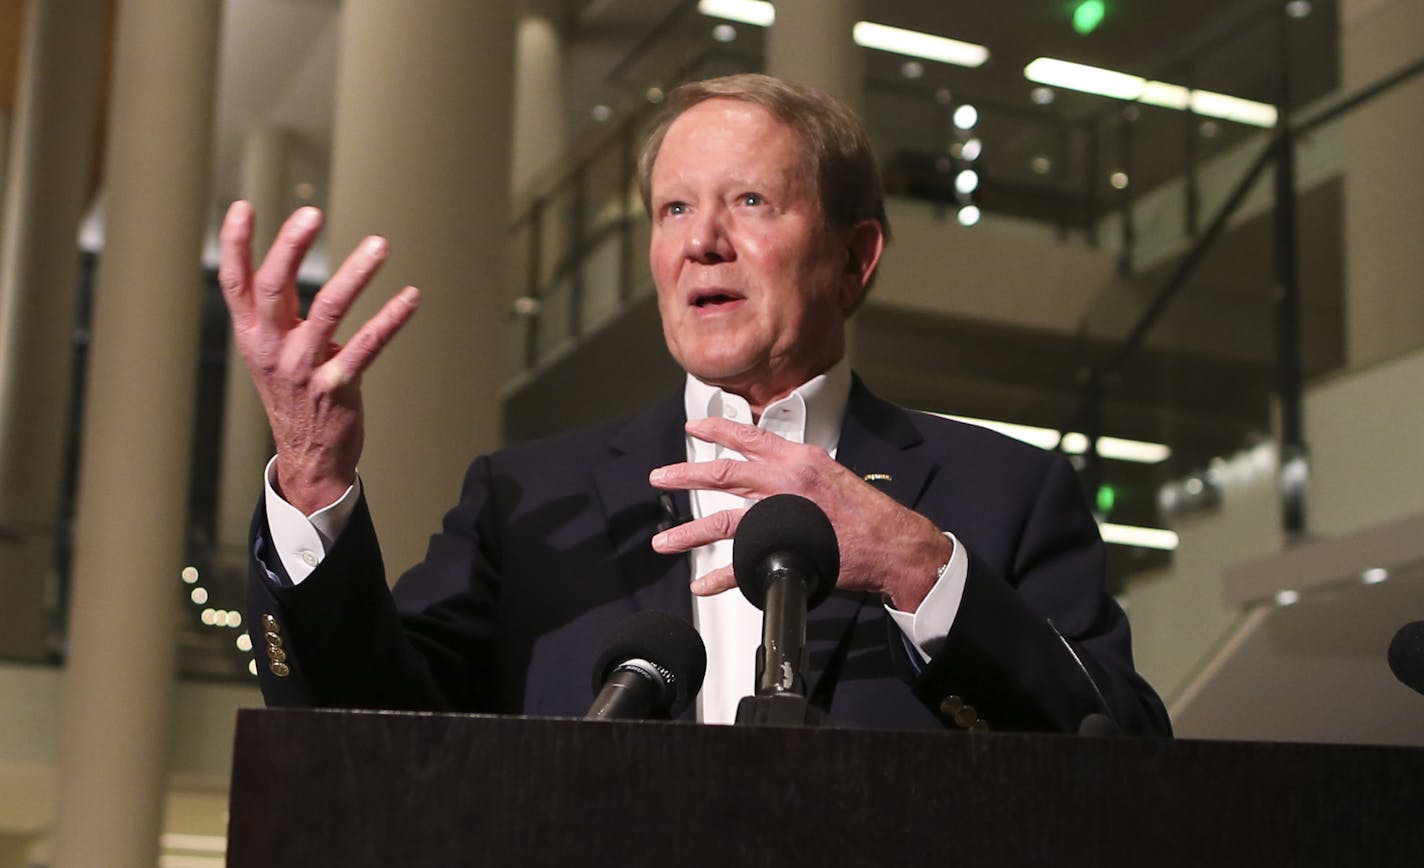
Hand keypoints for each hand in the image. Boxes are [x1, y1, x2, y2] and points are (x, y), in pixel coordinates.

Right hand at [217, 201, 420, 513]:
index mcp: (252, 334)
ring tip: (380, 245)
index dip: (235, 244)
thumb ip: (277, 310)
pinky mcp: (337, 386)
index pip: (235, 282)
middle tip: (312, 214)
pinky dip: (391, 318)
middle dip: (291, 247)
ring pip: (329, 310)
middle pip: (274, 286)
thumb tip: (286, 258)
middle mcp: (272, 348)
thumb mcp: (272, 350)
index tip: (244, 206)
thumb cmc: (294, 392)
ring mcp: (303, 368)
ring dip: (357, 274)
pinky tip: (410, 296)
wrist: (308, 454)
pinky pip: (368, 345)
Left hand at [648, 417, 952, 610]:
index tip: (693, 428)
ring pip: (722, 521)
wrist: (892, 544)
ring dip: (688, 532)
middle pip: (724, 475)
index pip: (748, 438)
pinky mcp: (784, 548)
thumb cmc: (866, 512)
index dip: (716, 431)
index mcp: (797, 460)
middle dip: (685, 476)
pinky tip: (701, 583)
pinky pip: (742, 564)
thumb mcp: (829, 473)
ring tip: (664, 541)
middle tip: (660, 477)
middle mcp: (785, 482)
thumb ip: (795, 470)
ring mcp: (781, 516)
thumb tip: (767, 469)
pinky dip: (719, 577)